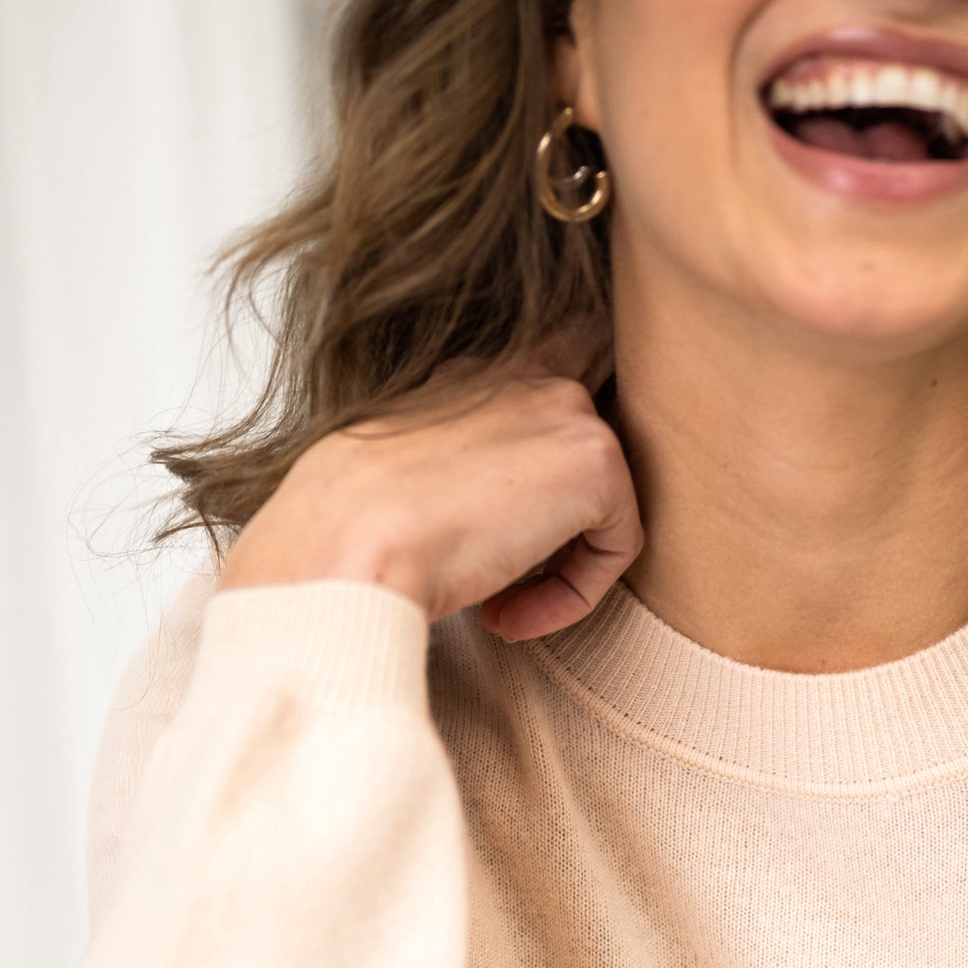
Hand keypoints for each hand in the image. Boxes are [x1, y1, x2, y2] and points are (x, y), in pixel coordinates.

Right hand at [216, 317, 639, 640]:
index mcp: (475, 374)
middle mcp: (528, 374)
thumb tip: (482, 514)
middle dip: (577, 505)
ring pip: (604, 505)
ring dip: (557, 569)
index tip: (542, 495)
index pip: (557, 356)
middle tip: (512, 571)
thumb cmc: (348, 524)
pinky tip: (507, 612)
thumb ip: (454, 470)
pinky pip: (618, 545)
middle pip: (603, 423)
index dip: (568, 419)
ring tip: (495, 603)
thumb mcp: (396, 476)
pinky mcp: (598, 463)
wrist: (349, 543)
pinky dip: (572, 596)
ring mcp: (567, 410)